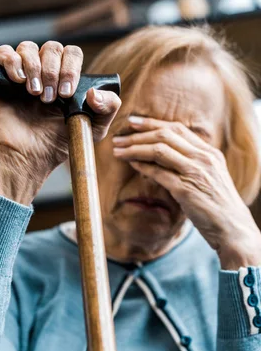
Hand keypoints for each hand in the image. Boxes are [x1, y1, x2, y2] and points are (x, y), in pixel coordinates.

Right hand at [0, 41, 120, 204]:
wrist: (29, 157)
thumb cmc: (58, 144)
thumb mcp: (95, 128)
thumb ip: (109, 107)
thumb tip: (95, 91)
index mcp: (65, 77)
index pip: (72, 53)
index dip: (71, 67)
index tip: (67, 93)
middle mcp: (44, 71)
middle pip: (52, 47)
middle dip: (53, 71)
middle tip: (49, 99)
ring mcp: (22, 74)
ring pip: (28, 47)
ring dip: (34, 67)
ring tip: (34, 94)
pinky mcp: (1, 78)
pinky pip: (4, 53)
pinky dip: (12, 61)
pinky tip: (18, 81)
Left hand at [113, 116, 260, 267]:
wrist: (232, 228)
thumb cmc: (218, 205)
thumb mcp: (209, 177)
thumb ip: (192, 164)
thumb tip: (164, 157)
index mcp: (209, 152)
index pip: (177, 129)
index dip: (152, 123)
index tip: (133, 123)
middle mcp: (203, 158)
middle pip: (165, 135)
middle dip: (138, 134)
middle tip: (118, 137)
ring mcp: (195, 172)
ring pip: (159, 150)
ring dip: (135, 149)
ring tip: (118, 150)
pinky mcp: (186, 190)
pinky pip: (159, 173)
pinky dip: (143, 167)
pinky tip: (132, 165)